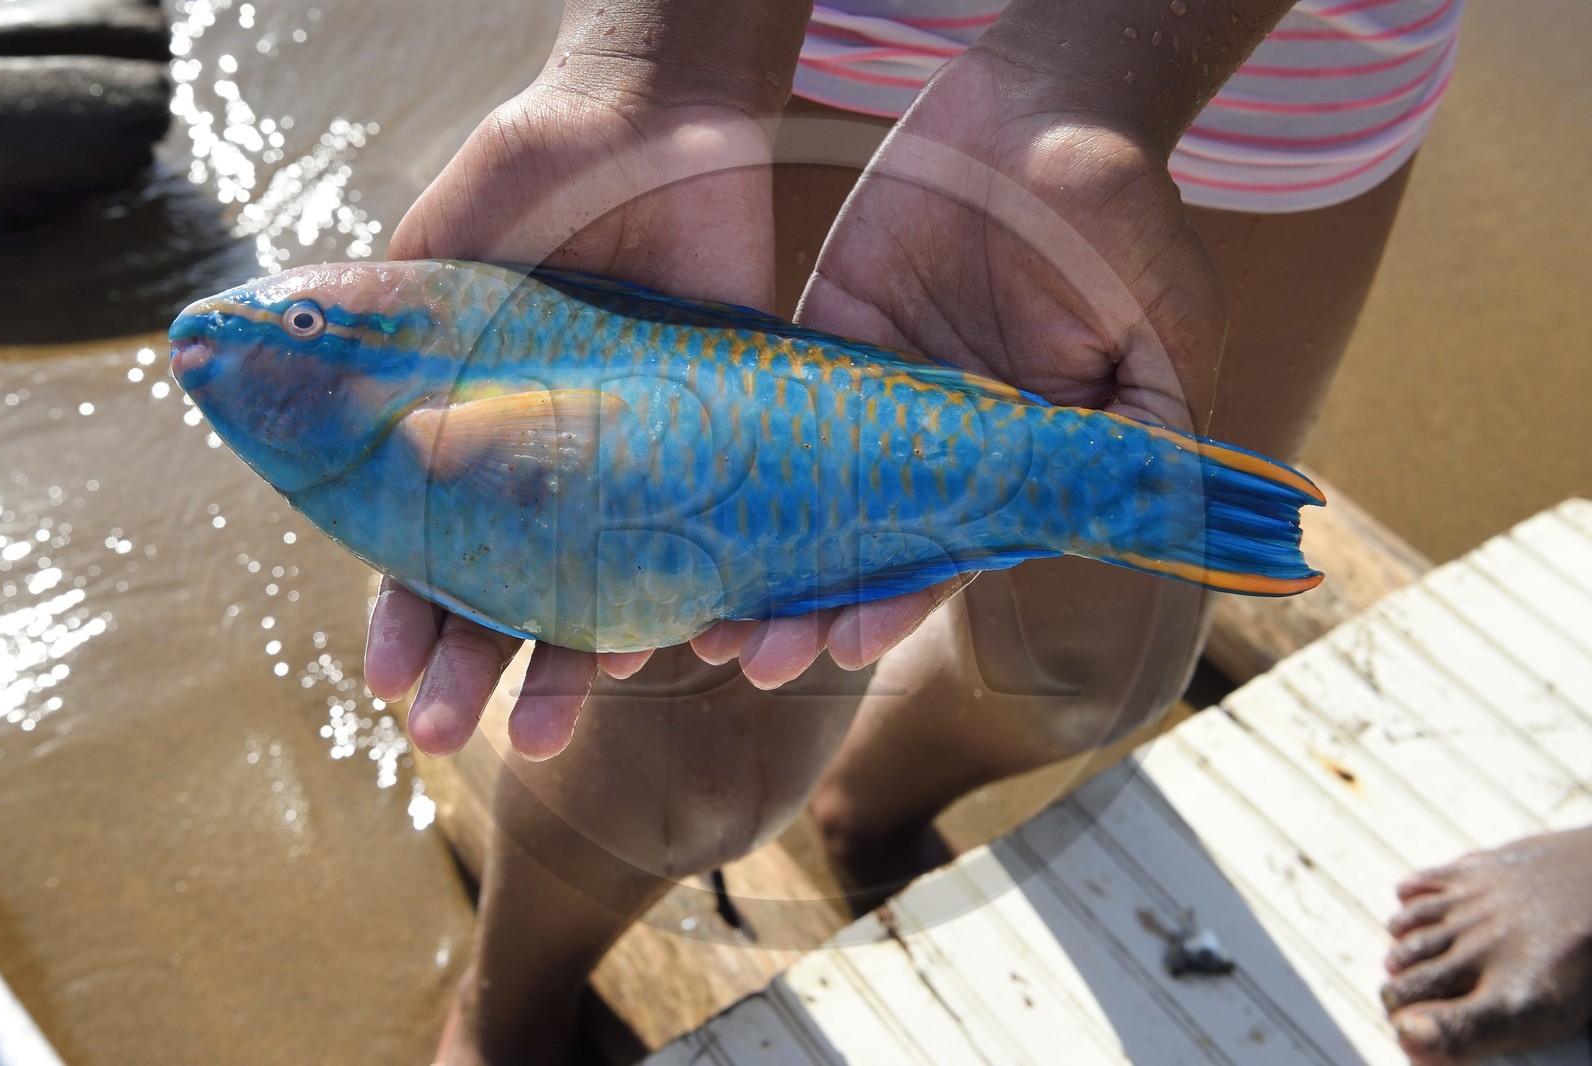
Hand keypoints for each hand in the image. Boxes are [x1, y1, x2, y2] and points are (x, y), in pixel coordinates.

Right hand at [365, 78, 780, 759]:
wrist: (651, 129)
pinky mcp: (726, 451)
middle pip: (516, 596)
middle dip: (480, 670)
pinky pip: (721, 543)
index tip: (388, 680)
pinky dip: (708, 599)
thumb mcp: (434, 261)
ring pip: (617, 592)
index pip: (435, 554)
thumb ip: (379, 341)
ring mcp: (642, 471)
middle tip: (450, 734)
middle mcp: (562, 472)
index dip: (409, 617)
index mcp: (480, 444)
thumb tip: (283, 392)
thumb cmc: (531, 184)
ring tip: (550, 731)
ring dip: (584, 668)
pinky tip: (687, 646)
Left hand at [731, 42, 1228, 685]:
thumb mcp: (1162, 323)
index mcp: (1016, 463)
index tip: (844, 646)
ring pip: (802, 499)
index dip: (899, 603)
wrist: (1042, 103)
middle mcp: (938, 447)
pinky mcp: (822, 339)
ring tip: (696, 619)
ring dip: (754, 559)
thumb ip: (1148, 426)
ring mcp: (874, 398)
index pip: (950, 555)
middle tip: (748, 657)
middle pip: (861, 547)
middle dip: (806, 608)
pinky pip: (767, 410)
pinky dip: (725, 464)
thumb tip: (1147, 522)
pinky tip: (677, 505)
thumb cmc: (1119, 211)